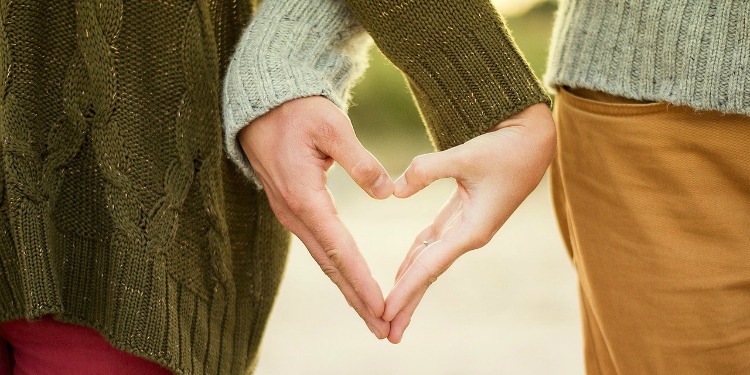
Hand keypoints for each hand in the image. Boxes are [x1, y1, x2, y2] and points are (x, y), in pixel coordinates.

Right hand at [238, 96, 393, 338]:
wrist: (261, 105)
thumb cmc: (297, 111)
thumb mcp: (332, 126)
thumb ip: (360, 161)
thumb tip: (387, 192)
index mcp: (304, 196)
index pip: (339, 248)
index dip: (361, 280)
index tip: (382, 306)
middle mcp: (294, 213)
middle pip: (330, 266)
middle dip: (357, 300)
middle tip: (383, 329)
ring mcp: (291, 214)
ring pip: (324, 260)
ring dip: (348, 289)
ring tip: (372, 316)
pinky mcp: (293, 209)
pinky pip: (319, 247)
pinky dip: (338, 269)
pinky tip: (351, 282)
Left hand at [383, 102, 555, 342]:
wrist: (533, 140)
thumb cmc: (506, 148)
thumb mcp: (466, 155)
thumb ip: (427, 170)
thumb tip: (394, 191)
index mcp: (473, 229)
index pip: (430, 266)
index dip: (406, 290)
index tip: (385, 312)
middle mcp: (469, 235)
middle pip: (429, 274)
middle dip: (408, 303)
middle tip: (386, 332)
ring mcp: (466, 227)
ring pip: (430, 261)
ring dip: (410, 285)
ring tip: (390, 310)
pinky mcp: (463, 214)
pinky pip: (433, 242)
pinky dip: (416, 257)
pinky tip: (402, 271)